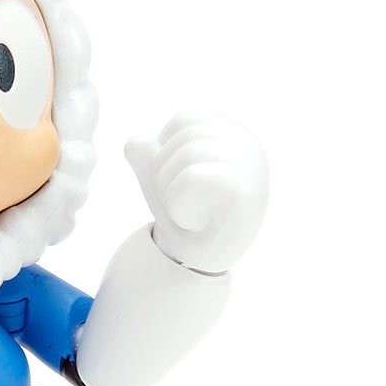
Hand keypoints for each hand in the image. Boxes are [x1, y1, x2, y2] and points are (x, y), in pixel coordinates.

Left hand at [124, 113, 267, 273]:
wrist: (198, 266)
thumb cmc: (184, 218)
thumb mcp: (160, 179)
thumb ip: (147, 154)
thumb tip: (136, 143)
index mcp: (233, 137)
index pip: (185, 120)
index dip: (164, 151)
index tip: (178, 183)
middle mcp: (247, 146)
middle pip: (183, 133)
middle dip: (163, 170)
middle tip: (180, 202)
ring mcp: (249, 167)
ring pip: (185, 154)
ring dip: (169, 189)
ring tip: (186, 210)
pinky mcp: (242, 190)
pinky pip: (189, 178)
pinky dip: (177, 202)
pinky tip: (193, 219)